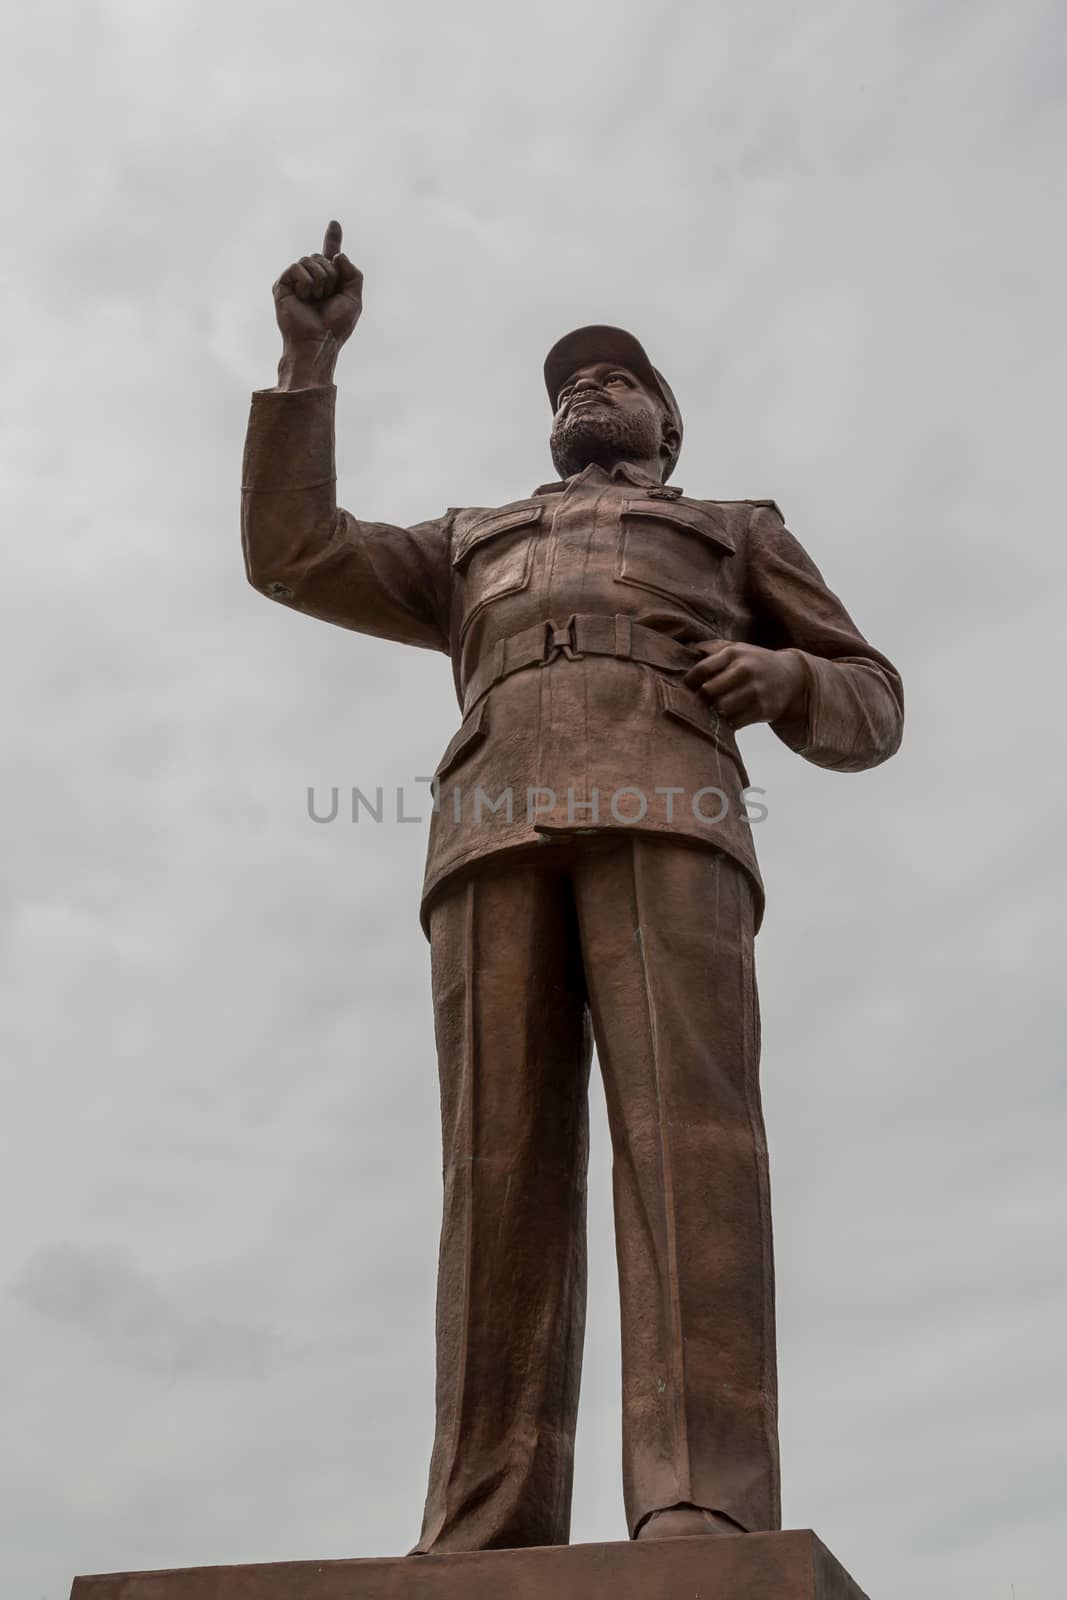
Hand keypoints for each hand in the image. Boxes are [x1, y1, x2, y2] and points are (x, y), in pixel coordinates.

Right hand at [273, 220, 363, 348]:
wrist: (318, 341)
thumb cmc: (335, 326)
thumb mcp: (354, 299)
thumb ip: (353, 274)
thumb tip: (338, 255)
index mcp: (329, 282)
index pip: (331, 256)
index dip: (333, 239)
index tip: (335, 223)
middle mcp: (312, 279)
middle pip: (322, 256)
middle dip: (331, 275)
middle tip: (326, 296)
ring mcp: (296, 281)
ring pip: (309, 259)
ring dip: (320, 279)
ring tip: (315, 299)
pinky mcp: (283, 285)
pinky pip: (296, 267)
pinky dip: (306, 280)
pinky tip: (304, 296)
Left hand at [683, 640, 807, 728]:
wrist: (791, 677)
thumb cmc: (755, 663)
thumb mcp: (738, 649)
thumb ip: (713, 648)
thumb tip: (689, 648)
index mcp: (734, 653)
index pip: (703, 668)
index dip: (690, 680)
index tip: (688, 686)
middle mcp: (745, 670)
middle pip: (709, 690)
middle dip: (703, 698)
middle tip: (705, 700)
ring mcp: (755, 690)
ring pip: (721, 708)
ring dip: (717, 711)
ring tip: (719, 707)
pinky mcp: (763, 709)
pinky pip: (735, 722)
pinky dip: (731, 722)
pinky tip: (733, 715)